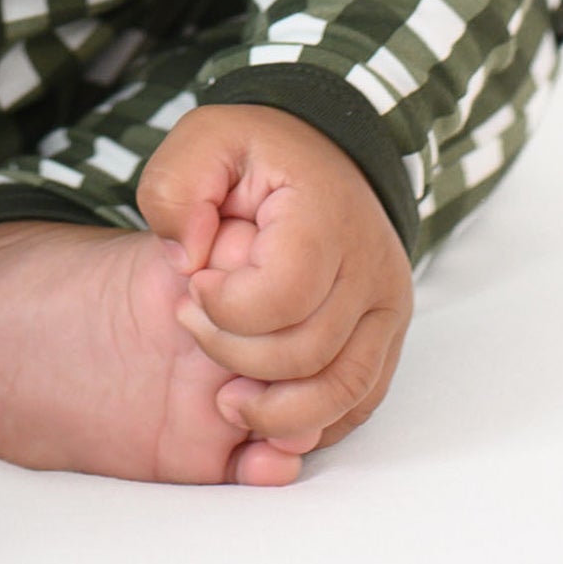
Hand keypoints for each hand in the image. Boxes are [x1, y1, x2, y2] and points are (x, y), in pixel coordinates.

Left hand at [135, 102, 412, 460]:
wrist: (323, 151)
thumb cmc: (259, 153)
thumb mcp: (205, 141)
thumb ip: (176, 189)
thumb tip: (186, 261)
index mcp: (326, 217)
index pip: (281, 295)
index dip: (223, 309)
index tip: (191, 286)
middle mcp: (370, 267)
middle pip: (306, 353)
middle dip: (232, 355)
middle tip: (190, 324)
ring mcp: (386, 307)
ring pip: (341, 393)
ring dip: (276, 414)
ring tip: (225, 399)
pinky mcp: (386, 337)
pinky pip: (358, 404)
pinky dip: (311, 423)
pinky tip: (262, 410)